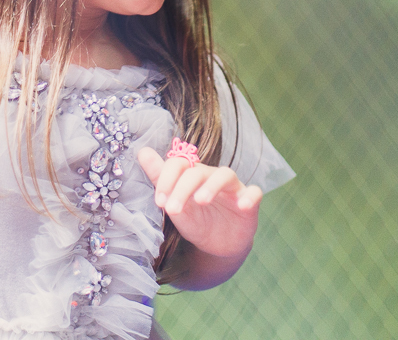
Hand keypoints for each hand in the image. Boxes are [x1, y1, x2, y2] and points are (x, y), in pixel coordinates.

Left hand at [137, 146, 261, 260]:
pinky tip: (243, 205)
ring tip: (200, 201)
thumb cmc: (197, 220)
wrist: (218, 246)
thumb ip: (160, 179)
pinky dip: (250, 196)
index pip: (179, 164)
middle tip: (172, 209)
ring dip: (212, 185)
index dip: (166, 178)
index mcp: (192, 175)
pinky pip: (254, 193)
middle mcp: (212, 176)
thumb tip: (142, 151)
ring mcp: (232, 188)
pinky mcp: (249, 202)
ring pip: (225, 175)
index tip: (159, 201)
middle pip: (198, 171)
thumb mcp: (176, 205)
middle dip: (182, 189)